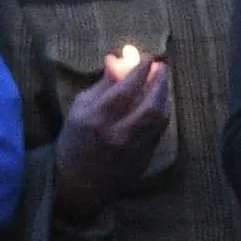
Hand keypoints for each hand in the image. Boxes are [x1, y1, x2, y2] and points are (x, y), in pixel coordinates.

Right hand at [51, 51, 177, 221]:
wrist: (79, 184)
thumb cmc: (75, 141)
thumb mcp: (80, 108)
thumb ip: (103, 85)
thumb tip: (118, 58)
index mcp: (96, 119)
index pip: (126, 88)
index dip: (141, 69)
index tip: (148, 56)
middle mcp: (118, 134)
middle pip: (149, 103)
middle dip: (159, 81)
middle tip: (161, 66)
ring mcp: (134, 149)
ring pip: (159, 117)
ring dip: (165, 96)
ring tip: (162, 81)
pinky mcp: (145, 158)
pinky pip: (160, 130)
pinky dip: (163, 111)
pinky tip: (161, 101)